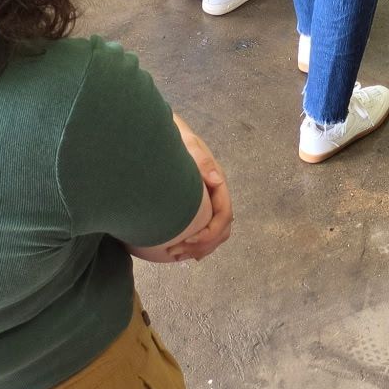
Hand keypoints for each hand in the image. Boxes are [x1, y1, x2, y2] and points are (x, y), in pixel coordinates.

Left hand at [169, 117, 232, 261]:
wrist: (164, 134)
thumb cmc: (177, 138)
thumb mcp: (188, 145)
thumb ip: (201, 160)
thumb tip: (216, 180)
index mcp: (217, 182)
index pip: (224, 215)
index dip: (209, 234)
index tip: (187, 240)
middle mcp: (216, 194)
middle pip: (221, 229)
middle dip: (202, 245)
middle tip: (176, 251)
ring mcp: (208, 200)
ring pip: (215, 233)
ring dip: (199, 248)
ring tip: (175, 254)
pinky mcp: (198, 205)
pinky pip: (204, 231)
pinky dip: (196, 245)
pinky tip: (179, 251)